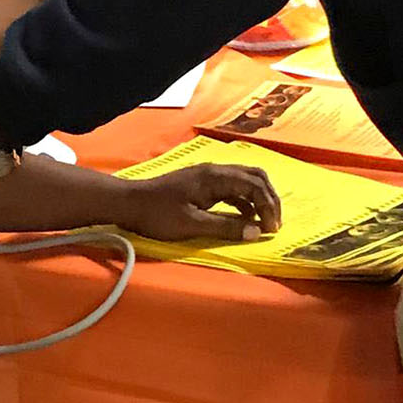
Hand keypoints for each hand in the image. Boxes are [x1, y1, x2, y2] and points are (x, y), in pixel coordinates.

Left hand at [118, 163, 282, 243]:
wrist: (129, 203)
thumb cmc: (157, 215)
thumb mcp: (192, 225)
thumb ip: (226, 227)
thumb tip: (256, 232)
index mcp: (214, 177)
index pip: (254, 184)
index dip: (269, 206)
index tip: (271, 230)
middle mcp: (214, 171)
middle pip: (254, 176)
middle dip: (270, 199)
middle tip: (274, 224)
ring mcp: (207, 176)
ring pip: (245, 181)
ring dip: (258, 200)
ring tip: (263, 225)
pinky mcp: (201, 185)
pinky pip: (232, 188)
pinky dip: (244, 202)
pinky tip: (245, 220)